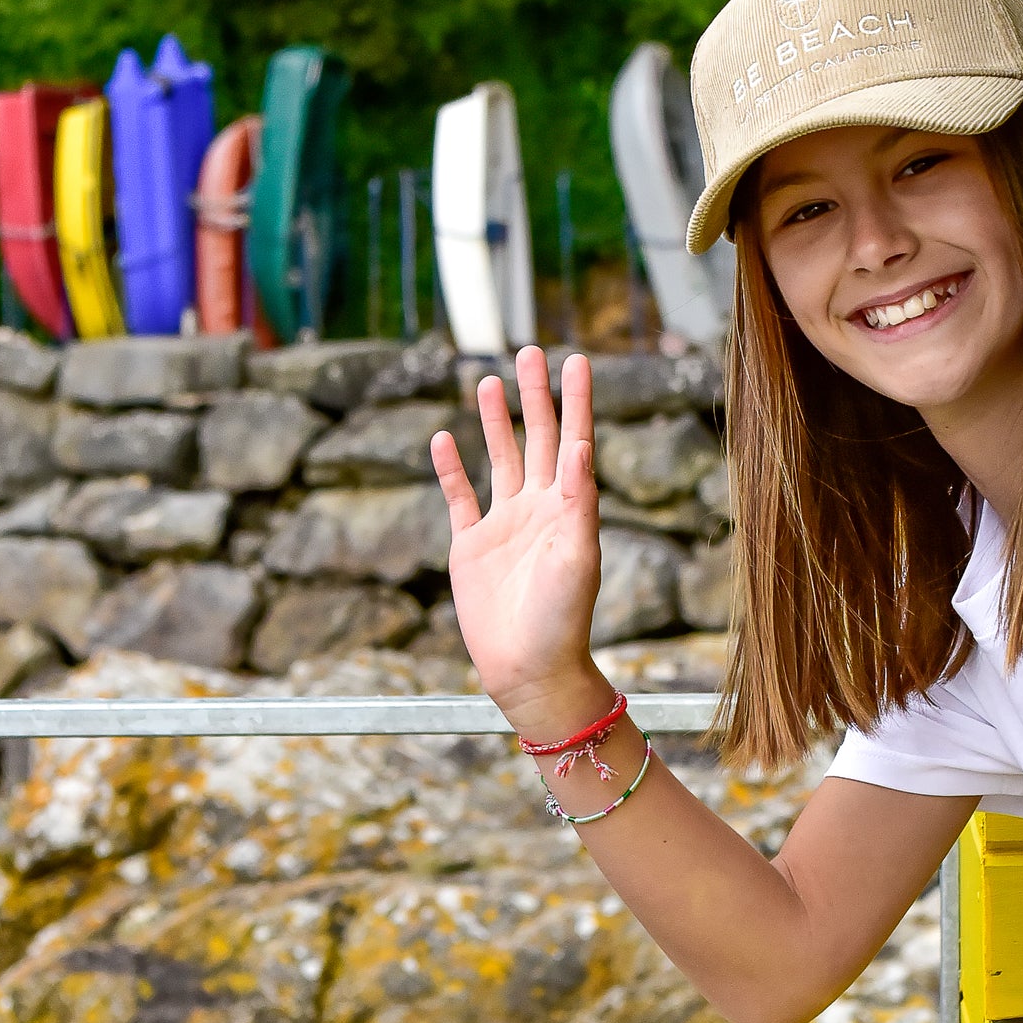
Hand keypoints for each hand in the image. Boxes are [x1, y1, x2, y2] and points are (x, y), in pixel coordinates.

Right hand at [430, 347, 609, 729]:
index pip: (574, 438)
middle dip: (534, 395)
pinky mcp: (471, 546)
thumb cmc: (563, 619)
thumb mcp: (578, 556)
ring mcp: (504, 525)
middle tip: (530, 351)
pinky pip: (459, 497)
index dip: (576, 399)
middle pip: (535, 437)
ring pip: (498, 458)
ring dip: (495, 420)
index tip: (577, 358)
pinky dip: (450, 468)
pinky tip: (442, 438)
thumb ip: (579, 500)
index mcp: (570, 507)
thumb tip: (580, 444)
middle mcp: (538, 508)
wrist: (529, 671)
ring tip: (489, 381)